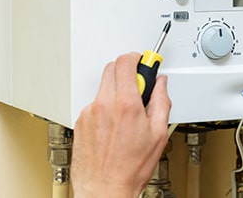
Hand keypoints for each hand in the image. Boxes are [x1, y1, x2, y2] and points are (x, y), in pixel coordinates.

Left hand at [72, 52, 171, 197]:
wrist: (105, 189)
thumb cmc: (130, 168)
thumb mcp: (158, 134)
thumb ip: (161, 101)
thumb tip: (161, 85)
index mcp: (126, 105)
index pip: (126, 62)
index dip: (137, 58)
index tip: (144, 61)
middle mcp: (104, 104)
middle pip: (112, 68)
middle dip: (127, 71)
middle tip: (139, 85)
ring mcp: (89, 112)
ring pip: (103, 87)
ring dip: (116, 91)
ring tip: (127, 113)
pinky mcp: (81, 122)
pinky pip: (95, 103)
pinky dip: (106, 107)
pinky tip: (114, 125)